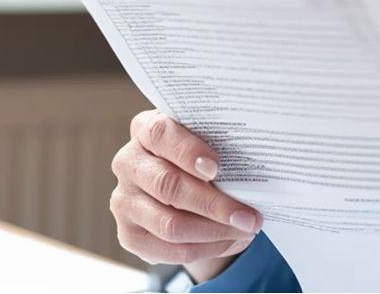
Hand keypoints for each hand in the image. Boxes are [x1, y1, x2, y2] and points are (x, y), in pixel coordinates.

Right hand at [110, 110, 262, 279]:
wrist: (179, 189)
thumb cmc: (200, 157)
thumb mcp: (207, 143)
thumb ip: (220, 147)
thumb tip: (256, 170)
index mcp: (146, 129)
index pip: (160, 134)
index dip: (188, 151)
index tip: (217, 167)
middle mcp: (128, 162)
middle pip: (167, 185)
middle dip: (213, 204)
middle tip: (249, 216)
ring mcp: (124, 199)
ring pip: (170, 224)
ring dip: (214, 231)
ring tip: (245, 230)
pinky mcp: (128, 233)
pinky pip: (169, 250)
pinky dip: (205, 248)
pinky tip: (229, 241)